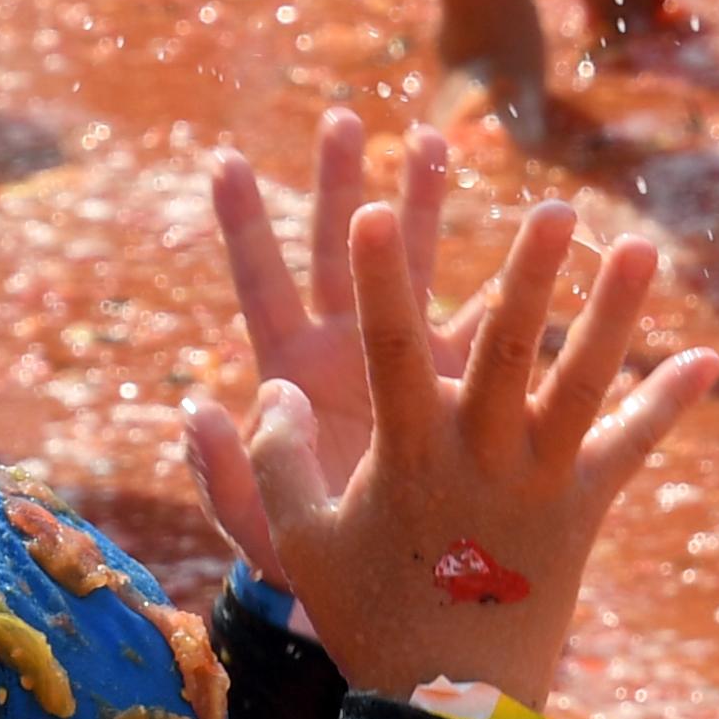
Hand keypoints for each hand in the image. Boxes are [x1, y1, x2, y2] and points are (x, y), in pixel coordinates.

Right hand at [184, 199, 718, 709]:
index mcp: (407, 455)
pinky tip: (707, 360)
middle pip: (509, 349)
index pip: (389, 349)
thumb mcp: (298, 543)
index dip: (377, 279)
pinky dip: (667, 406)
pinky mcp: (583, 511)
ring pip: (582, 384)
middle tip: (554, 210)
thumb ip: (272, 463)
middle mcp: (480, 457)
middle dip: (530, 274)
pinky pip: (631, 449)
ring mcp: (539, 482)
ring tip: (640, 249)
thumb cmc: (366, 616)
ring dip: (612, 314)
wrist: (449, 706)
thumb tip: (268, 388)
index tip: (371, 210)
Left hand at [194, 110, 484, 590]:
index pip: (261, 286)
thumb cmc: (304, 570)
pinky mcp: (458, 385)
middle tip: (345, 121)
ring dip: (424, 204)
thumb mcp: (261, 530)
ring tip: (431, 138)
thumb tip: (196, 409)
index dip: (244, 227)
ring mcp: (404, 362)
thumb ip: (225, 475)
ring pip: (415, 268)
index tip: (225, 160)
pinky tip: (522, 234)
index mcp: (291, 374)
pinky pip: (484, 322)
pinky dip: (502, 284)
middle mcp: (346, 353)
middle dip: (342, 185)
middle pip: (341, 254)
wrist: (376, 597)